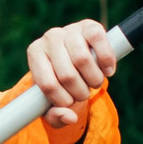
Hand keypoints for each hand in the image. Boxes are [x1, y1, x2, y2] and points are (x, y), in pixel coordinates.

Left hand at [26, 18, 117, 134]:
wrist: (77, 60)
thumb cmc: (61, 83)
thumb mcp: (52, 101)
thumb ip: (55, 115)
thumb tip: (69, 117)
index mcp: (35, 53)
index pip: (47, 84)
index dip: (62, 100)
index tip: (69, 103)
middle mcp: (49, 37)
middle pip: (66, 75)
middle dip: (79, 92)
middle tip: (83, 94)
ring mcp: (69, 29)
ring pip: (83, 60)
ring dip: (94, 80)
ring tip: (94, 83)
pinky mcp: (90, 26)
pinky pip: (100, 42)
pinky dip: (107, 62)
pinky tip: (107, 71)